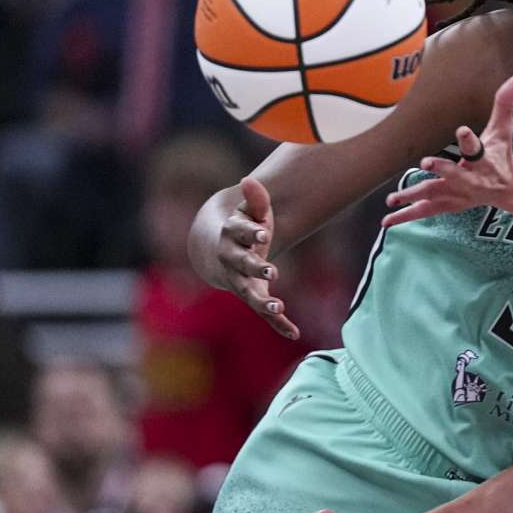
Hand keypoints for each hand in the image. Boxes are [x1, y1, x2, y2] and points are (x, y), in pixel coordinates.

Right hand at [219, 177, 299, 339]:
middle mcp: (232, 262)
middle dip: (256, 268)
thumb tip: (250, 180)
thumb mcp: (247, 212)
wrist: (218, 255)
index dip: (252, 233)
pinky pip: (263, 313)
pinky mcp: (252, 296)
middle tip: (271, 271)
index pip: (240, 234)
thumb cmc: (241, 229)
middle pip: (242, 265)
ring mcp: (240, 282)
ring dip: (263, 302)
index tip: (264, 233)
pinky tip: (294, 333)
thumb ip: (255, 199)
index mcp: (231, 237)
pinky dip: (279, 324)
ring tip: (276, 308)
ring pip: (249, 294)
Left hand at [382, 75, 512, 226]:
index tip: (461, 131)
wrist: (508, 189)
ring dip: (415, 195)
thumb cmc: (501, 155)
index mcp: (485, 159)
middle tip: (426, 162)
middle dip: (442, 169)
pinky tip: (387, 220)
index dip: (469, 139)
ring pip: (437, 195)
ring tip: (394, 197)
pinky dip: (406, 216)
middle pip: (456, 175)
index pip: (477, 147)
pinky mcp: (450, 204)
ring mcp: (459, 194)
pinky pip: (426, 211)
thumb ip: (505, 103)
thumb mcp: (503, 129)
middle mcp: (472, 178)